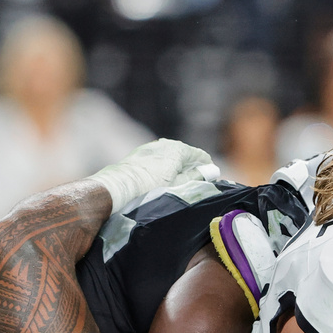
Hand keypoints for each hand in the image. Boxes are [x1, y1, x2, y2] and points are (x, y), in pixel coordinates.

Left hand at [87, 138, 220, 212]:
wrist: (120, 188)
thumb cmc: (151, 189)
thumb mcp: (179, 185)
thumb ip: (197, 176)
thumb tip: (213, 171)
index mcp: (178, 150)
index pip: (200, 155)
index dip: (207, 166)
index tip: (211, 177)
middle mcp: (166, 144)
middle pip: (185, 154)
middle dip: (191, 165)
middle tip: (196, 181)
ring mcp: (152, 147)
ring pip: (171, 155)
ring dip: (177, 165)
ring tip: (178, 181)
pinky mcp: (140, 153)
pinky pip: (159, 157)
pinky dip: (164, 165)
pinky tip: (161, 178)